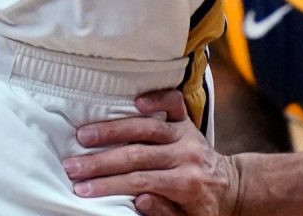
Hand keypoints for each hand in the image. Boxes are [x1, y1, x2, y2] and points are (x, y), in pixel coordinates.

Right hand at [68, 90, 238, 215]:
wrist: (231, 188)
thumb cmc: (202, 209)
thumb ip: (164, 212)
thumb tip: (139, 198)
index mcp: (187, 183)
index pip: (141, 181)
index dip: (109, 184)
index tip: (81, 188)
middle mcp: (187, 155)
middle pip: (138, 154)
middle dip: (100, 161)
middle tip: (71, 165)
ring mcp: (187, 135)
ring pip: (147, 126)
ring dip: (112, 129)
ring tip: (83, 134)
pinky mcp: (188, 121)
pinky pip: (174, 102)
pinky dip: (156, 98)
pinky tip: (134, 100)